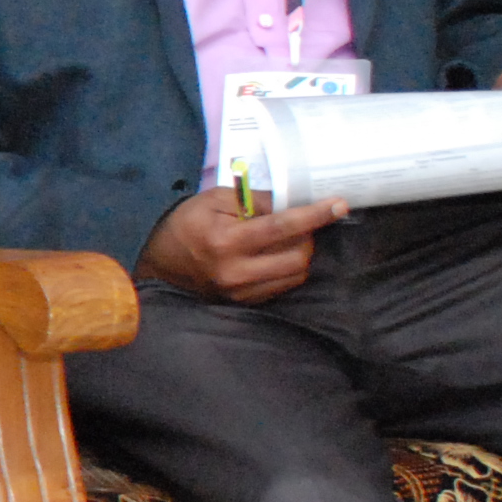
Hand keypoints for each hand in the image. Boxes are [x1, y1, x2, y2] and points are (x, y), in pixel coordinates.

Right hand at [138, 190, 347, 303]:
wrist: (161, 262)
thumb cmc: (188, 223)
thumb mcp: (216, 199)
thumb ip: (255, 200)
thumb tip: (293, 202)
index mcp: (226, 240)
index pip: (281, 227)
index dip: (314, 215)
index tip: (339, 205)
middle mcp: (236, 271)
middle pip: (298, 256)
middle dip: (307, 237)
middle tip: (300, 224)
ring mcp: (241, 291)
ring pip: (296, 274)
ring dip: (300, 254)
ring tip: (286, 240)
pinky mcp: (245, 302)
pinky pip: (283, 286)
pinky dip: (288, 269)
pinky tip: (275, 256)